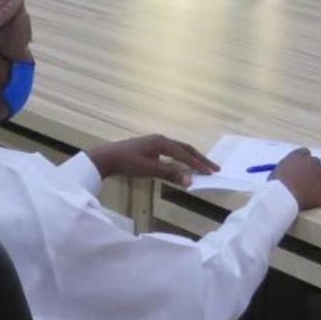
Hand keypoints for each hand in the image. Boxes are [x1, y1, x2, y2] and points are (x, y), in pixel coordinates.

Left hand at [86, 134, 217, 186]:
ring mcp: (154, 142)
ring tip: (202, 166)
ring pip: (178, 149)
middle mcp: (160, 139)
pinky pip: (171, 152)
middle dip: (200, 158)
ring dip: (191, 157)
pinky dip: (181, 158)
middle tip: (214, 168)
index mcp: (162, 142)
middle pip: (185, 148)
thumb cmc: (127, 162)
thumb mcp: (149, 169)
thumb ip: (169, 174)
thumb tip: (190, 180)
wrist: (107, 157)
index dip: (199, 164)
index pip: (185, 154)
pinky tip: (182, 165)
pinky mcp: (149, 147)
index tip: (212, 173)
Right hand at [269, 148, 320, 209]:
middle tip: (313, 175)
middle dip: (316, 167)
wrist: (285, 197)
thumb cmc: (276, 184)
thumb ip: (288, 168)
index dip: (304, 160)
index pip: (305, 152)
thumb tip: (290, 172)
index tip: (302, 166)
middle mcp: (312, 161)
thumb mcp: (278, 170)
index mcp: (298, 156)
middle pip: (318, 161)